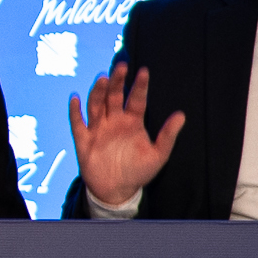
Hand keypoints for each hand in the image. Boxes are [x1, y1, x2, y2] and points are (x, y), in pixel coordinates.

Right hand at [74, 66, 187, 209]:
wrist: (116, 191)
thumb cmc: (138, 171)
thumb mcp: (158, 155)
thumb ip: (168, 135)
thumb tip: (182, 115)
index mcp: (132, 122)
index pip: (136, 99)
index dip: (139, 86)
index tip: (143, 72)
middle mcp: (114, 121)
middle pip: (114, 96)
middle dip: (117, 81)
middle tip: (121, 66)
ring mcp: (98, 129)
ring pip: (96, 105)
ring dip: (97, 91)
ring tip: (102, 78)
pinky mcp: (83, 140)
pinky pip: (77, 123)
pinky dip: (75, 111)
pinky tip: (75, 98)